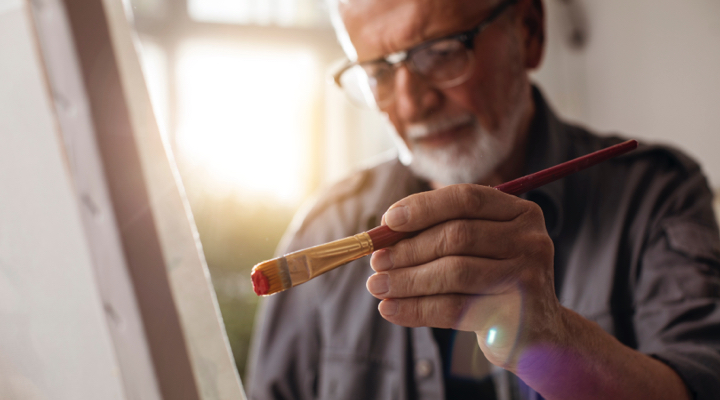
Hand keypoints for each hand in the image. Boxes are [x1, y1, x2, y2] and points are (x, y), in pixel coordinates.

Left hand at [366, 184, 562, 368]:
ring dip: (407, 280)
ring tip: (376, 286)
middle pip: (457, 235)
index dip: (423, 207)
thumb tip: (383, 234)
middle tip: (376, 261)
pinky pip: (455, 309)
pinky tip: (390, 309)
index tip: (387, 221)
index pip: (466, 198)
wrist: (538, 334)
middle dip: (409, 248)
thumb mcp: (477, 251)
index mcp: (521, 213)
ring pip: (453, 272)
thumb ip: (441, 234)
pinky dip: (416, 309)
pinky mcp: (515, 315)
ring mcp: (527, 278)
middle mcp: (531, 240)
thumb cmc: (494, 283)